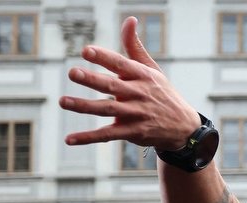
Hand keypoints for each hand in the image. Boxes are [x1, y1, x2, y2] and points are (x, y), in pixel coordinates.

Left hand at [61, 17, 199, 148]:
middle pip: (112, 85)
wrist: (183, 127)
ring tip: (63, 101)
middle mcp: (138, 94)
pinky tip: (70, 139)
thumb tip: (129, 19)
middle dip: (92, 79)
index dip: (103, 57)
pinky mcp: (133, 133)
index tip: (86, 51)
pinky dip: (88, 137)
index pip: (120, 63)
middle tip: (73, 72)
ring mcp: (135, 115)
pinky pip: (107, 135)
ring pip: (107, 109)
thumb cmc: (162, 94)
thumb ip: (134, 46)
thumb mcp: (152, 69)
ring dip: (84, 106)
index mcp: (141, 76)